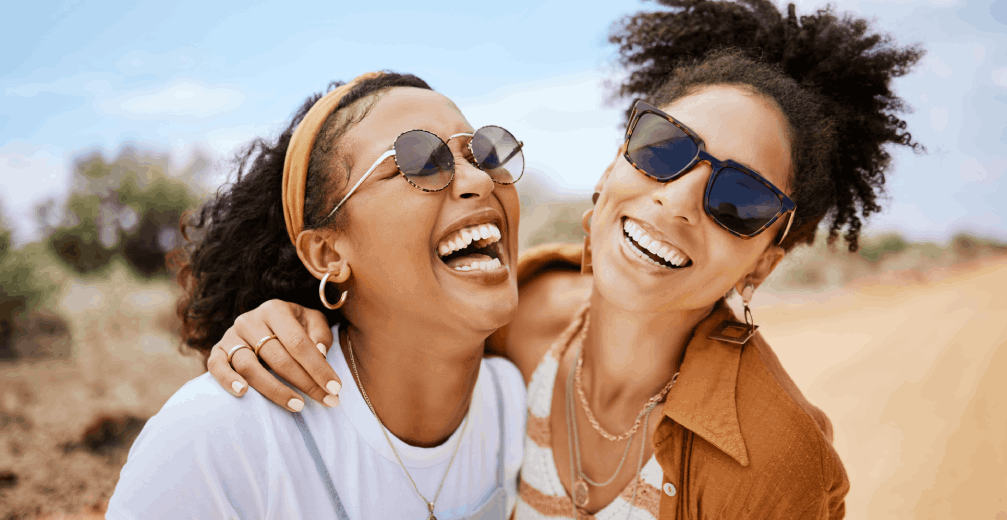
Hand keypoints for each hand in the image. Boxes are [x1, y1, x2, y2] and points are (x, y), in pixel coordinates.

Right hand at [207, 300, 339, 411]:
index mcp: (276, 309)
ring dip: (274, 389)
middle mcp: (250, 320)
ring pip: (249, 366)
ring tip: (298, 405)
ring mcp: (231, 335)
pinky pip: (217, 366)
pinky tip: (243, 393)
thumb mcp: (312, 321)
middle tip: (326, 401)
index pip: (299, 342)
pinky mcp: (217, 350)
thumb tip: (321, 353)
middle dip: (305, 382)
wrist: (263, 322)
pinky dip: (228, 380)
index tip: (335, 388)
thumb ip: (320, 334)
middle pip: (278, 357)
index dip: (318, 367)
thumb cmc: (294, 325)